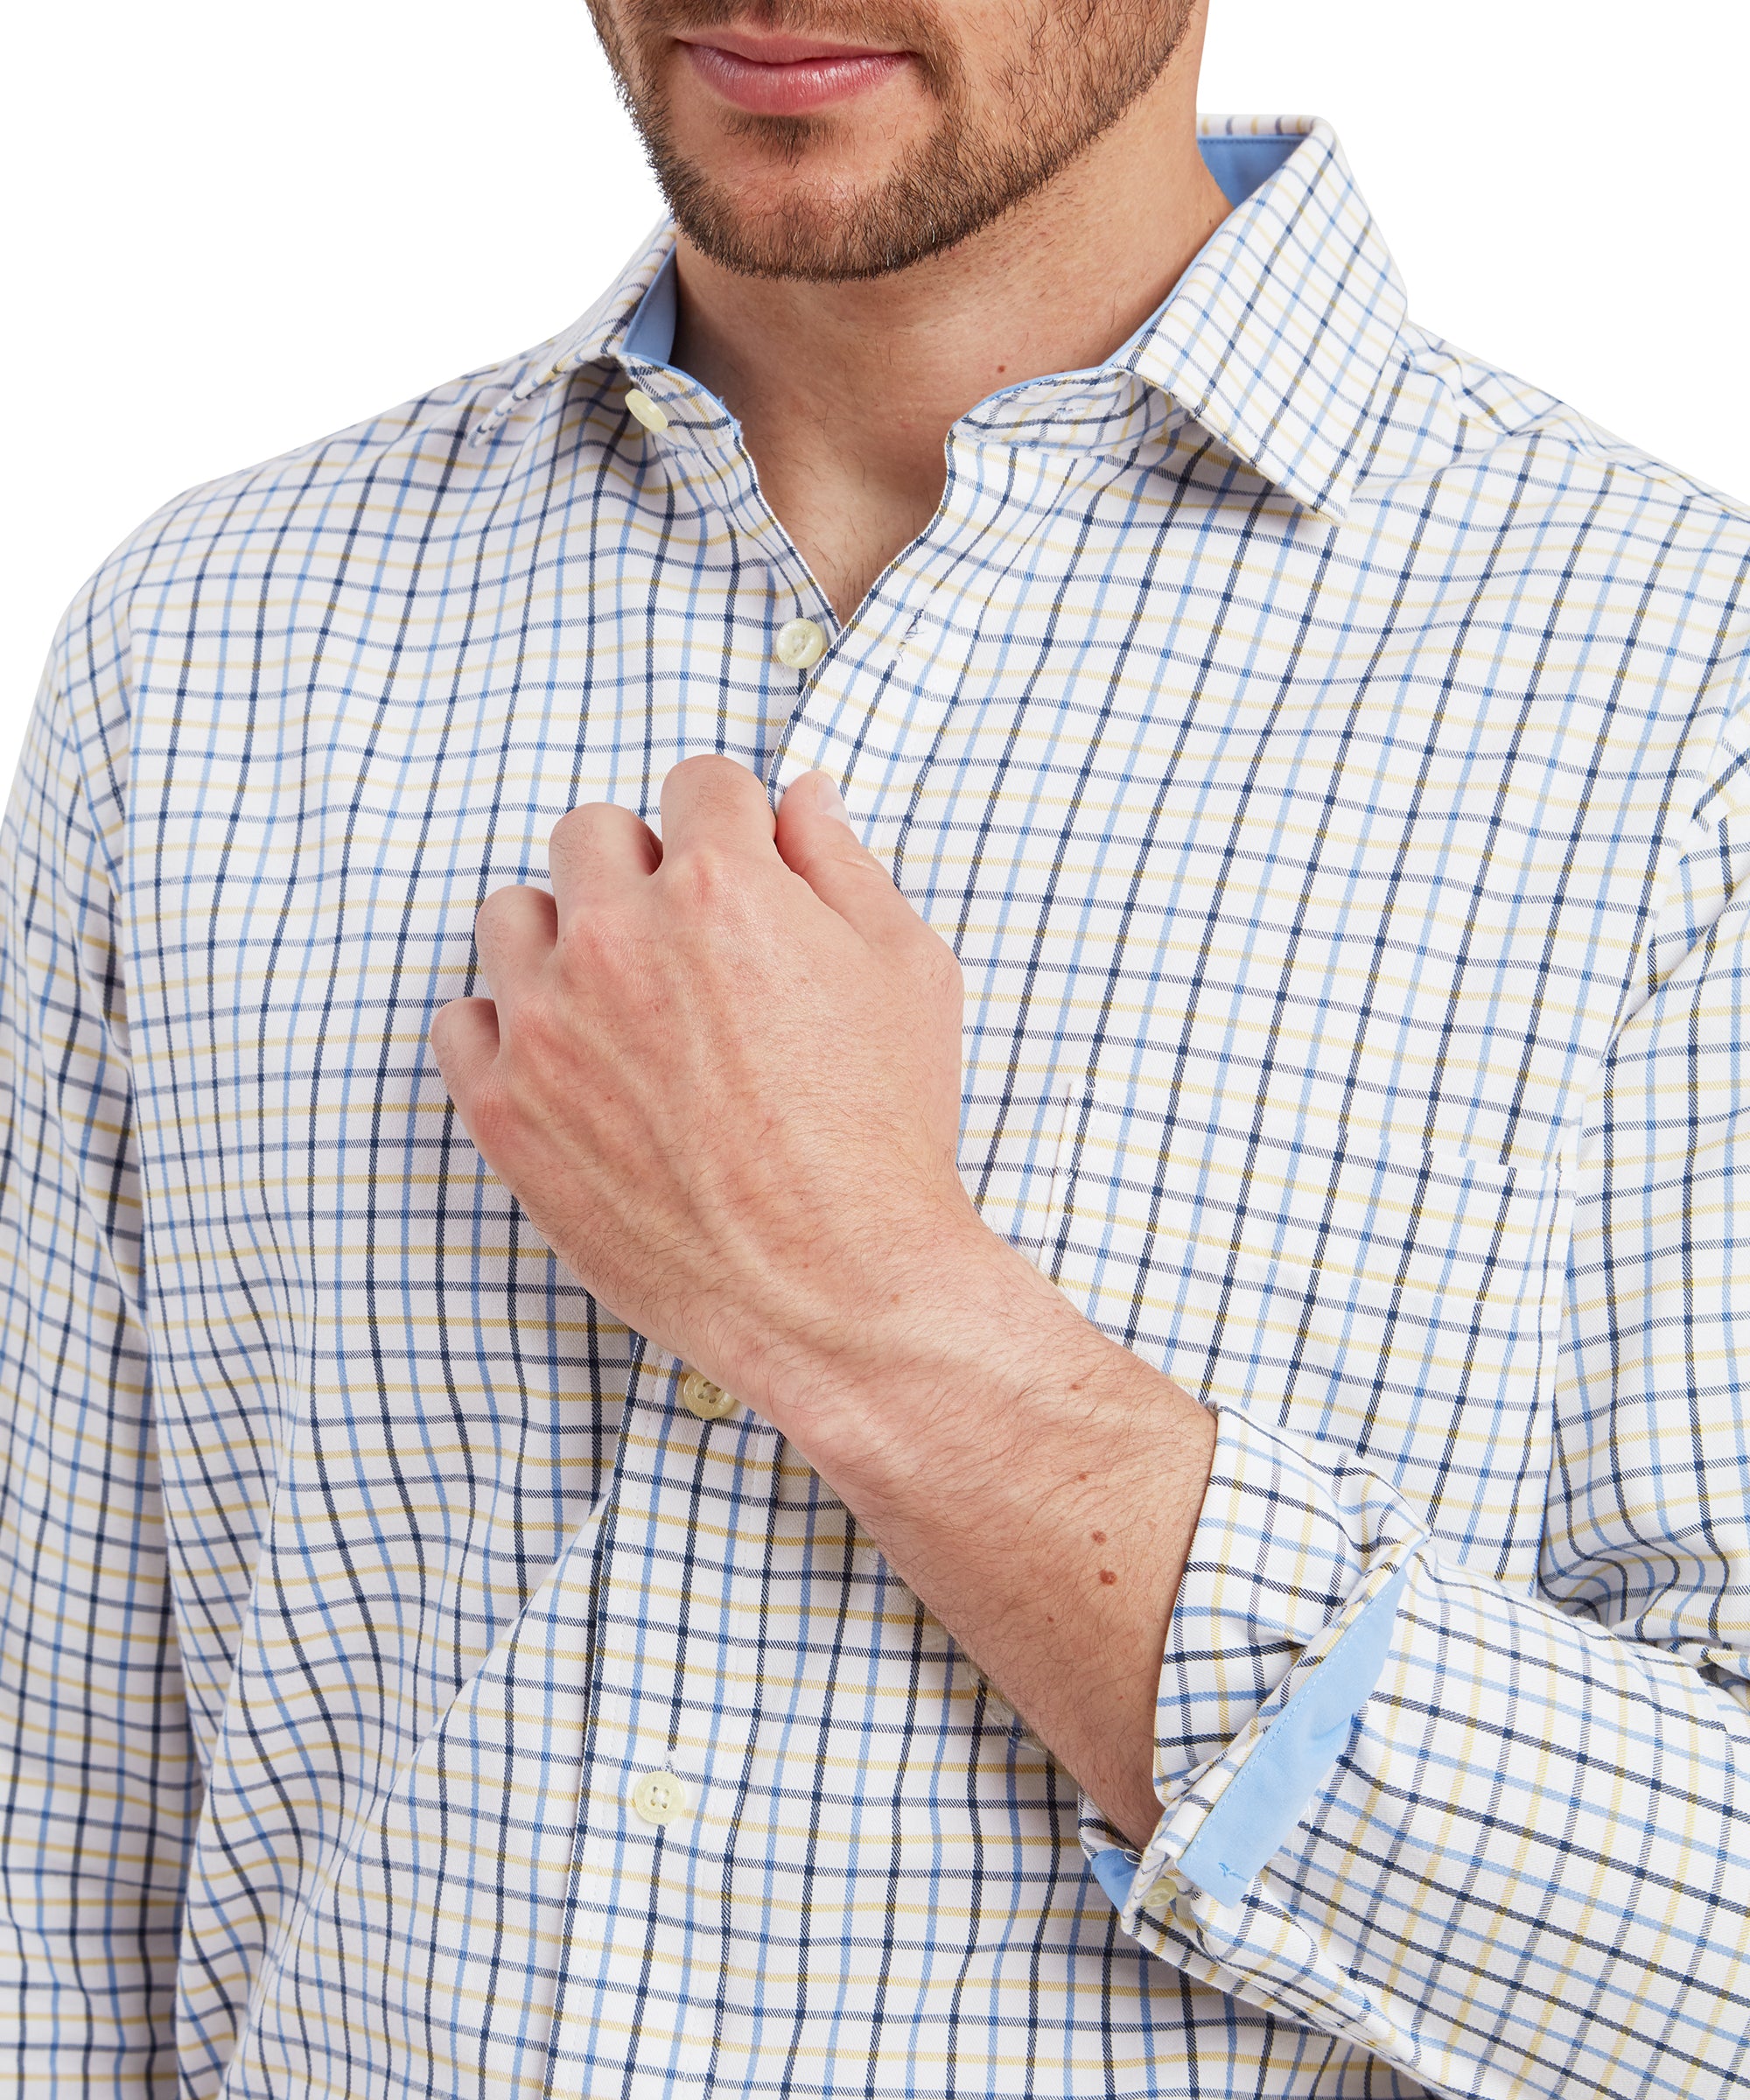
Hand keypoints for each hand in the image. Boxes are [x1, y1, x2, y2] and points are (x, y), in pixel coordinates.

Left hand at [432, 753, 1214, 1846]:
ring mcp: (548, 1026)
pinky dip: (506, 1030)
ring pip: (512, 914)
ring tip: (624, 1001)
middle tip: (688, 942)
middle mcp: (619, 939)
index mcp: (723, 887)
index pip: (696, 782)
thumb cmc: (887, 1133)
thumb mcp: (907, 973)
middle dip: (644, 868)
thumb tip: (800, 795)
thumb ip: (843, 864)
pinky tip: (571, 1062)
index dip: (731, 823)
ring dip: (564, 937)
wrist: (839, 1290)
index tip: (740, 869)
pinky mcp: (505, 1110)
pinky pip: (460, 1022)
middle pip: (591, 833)